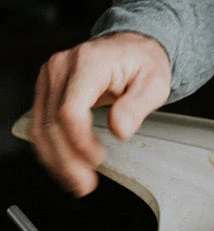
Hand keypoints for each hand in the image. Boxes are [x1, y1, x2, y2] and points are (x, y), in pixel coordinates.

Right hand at [29, 32, 171, 196]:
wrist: (132, 47)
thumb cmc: (143, 61)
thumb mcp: (156, 81)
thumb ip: (138, 104)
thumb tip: (120, 129)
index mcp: (90, 62)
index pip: (70, 110)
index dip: (79, 141)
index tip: (96, 159)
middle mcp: (63, 67)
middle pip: (52, 123)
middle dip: (66, 160)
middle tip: (85, 183)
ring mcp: (51, 77)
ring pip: (41, 128)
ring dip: (55, 161)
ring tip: (76, 181)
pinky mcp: (46, 89)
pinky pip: (41, 125)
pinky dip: (51, 150)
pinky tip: (65, 166)